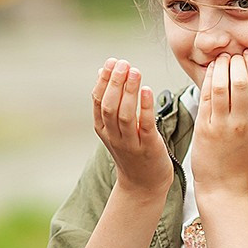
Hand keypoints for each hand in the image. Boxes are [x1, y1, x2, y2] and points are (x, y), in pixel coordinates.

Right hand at [92, 58, 173, 199]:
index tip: (112, 61)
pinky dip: (145, 107)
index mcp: (103, 128)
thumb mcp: (115, 127)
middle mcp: (113, 136)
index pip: (98, 101)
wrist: (143, 185)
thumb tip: (103, 71)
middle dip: (115, 82)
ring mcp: (130, 143)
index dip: (104, 80)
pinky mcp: (149, 148)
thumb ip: (109, 100)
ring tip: (135, 72)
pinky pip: (145, 126)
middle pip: (109, 106)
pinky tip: (147, 90)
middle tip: (124, 63)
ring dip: (129, 91)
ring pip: (125, 115)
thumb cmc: (132, 151)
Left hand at [190, 51, 247, 197]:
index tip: (247, 54)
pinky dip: (207, 79)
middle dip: (236, 62)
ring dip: (220, 67)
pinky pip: (206, 97)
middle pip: (241, 81)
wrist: (224, 186)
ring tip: (221, 58)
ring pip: (222, 86)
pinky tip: (209, 71)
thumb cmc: (239, 159)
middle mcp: (244, 122)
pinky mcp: (205, 129)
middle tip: (232, 53)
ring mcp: (223, 126)